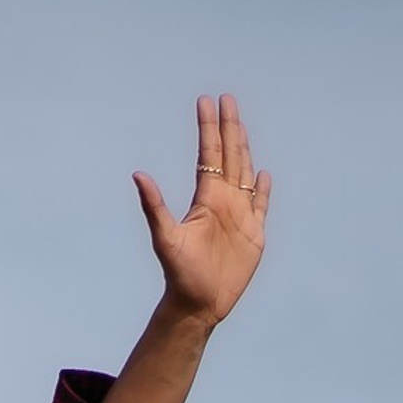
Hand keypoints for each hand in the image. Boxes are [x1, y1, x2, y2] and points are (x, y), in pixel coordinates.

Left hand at [104, 95, 269, 402]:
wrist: (198, 304)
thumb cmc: (179, 274)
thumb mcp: (165, 237)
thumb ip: (154, 206)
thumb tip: (137, 175)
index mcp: (205, 199)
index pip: (208, 155)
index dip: (208, 128)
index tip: (206, 101)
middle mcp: (223, 202)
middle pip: (229, 156)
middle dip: (228, 127)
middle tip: (226, 98)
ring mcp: (241, 215)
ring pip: (245, 173)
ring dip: (244, 148)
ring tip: (240, 125)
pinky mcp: (255, 233)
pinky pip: (262, 205)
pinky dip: (265, 189)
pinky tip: (264, 173)